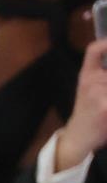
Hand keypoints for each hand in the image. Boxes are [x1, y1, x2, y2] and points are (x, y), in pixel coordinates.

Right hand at [54, 37, 106, 172]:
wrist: (77, 138)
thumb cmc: (87, 112)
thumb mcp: (89, 87)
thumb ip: (102, 74)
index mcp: (87, 75)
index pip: (94, 50)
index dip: (105, 44)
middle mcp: (91, 82)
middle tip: (105, 89)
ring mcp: (98, 94)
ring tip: (104, 104)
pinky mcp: (105, 108)